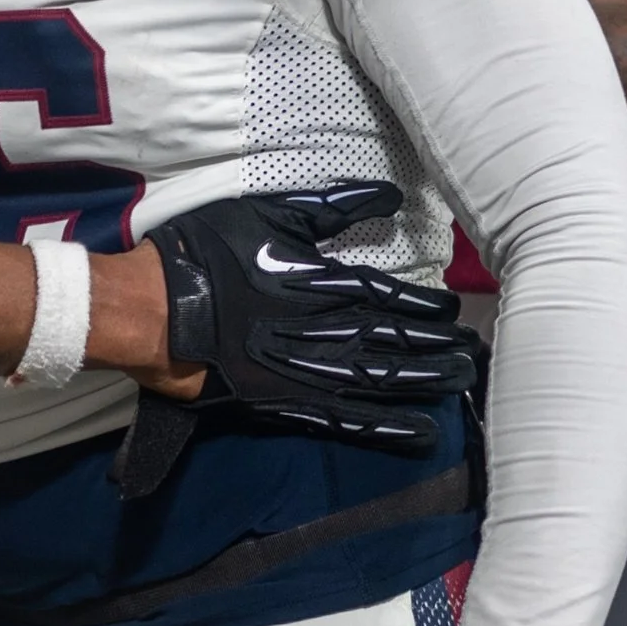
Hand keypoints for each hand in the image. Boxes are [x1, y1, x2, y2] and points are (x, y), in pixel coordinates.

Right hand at [110, 185, 482, 497]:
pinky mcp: (284, 402)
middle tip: (473, 351)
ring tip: (459, 383)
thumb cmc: (205, 253)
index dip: (425, 303)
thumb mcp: (267, 212)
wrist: (153, 310)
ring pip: (380, 379)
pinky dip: (382, 426)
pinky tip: (418, 431)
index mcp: (320, 281)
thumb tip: (390, 194)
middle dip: (436, 346)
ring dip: (423, 382)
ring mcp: (305, 370)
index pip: (388, 293)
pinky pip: (343, 418)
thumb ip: (331, 207)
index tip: (454, 309)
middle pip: (394, 339)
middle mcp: (322, 328)